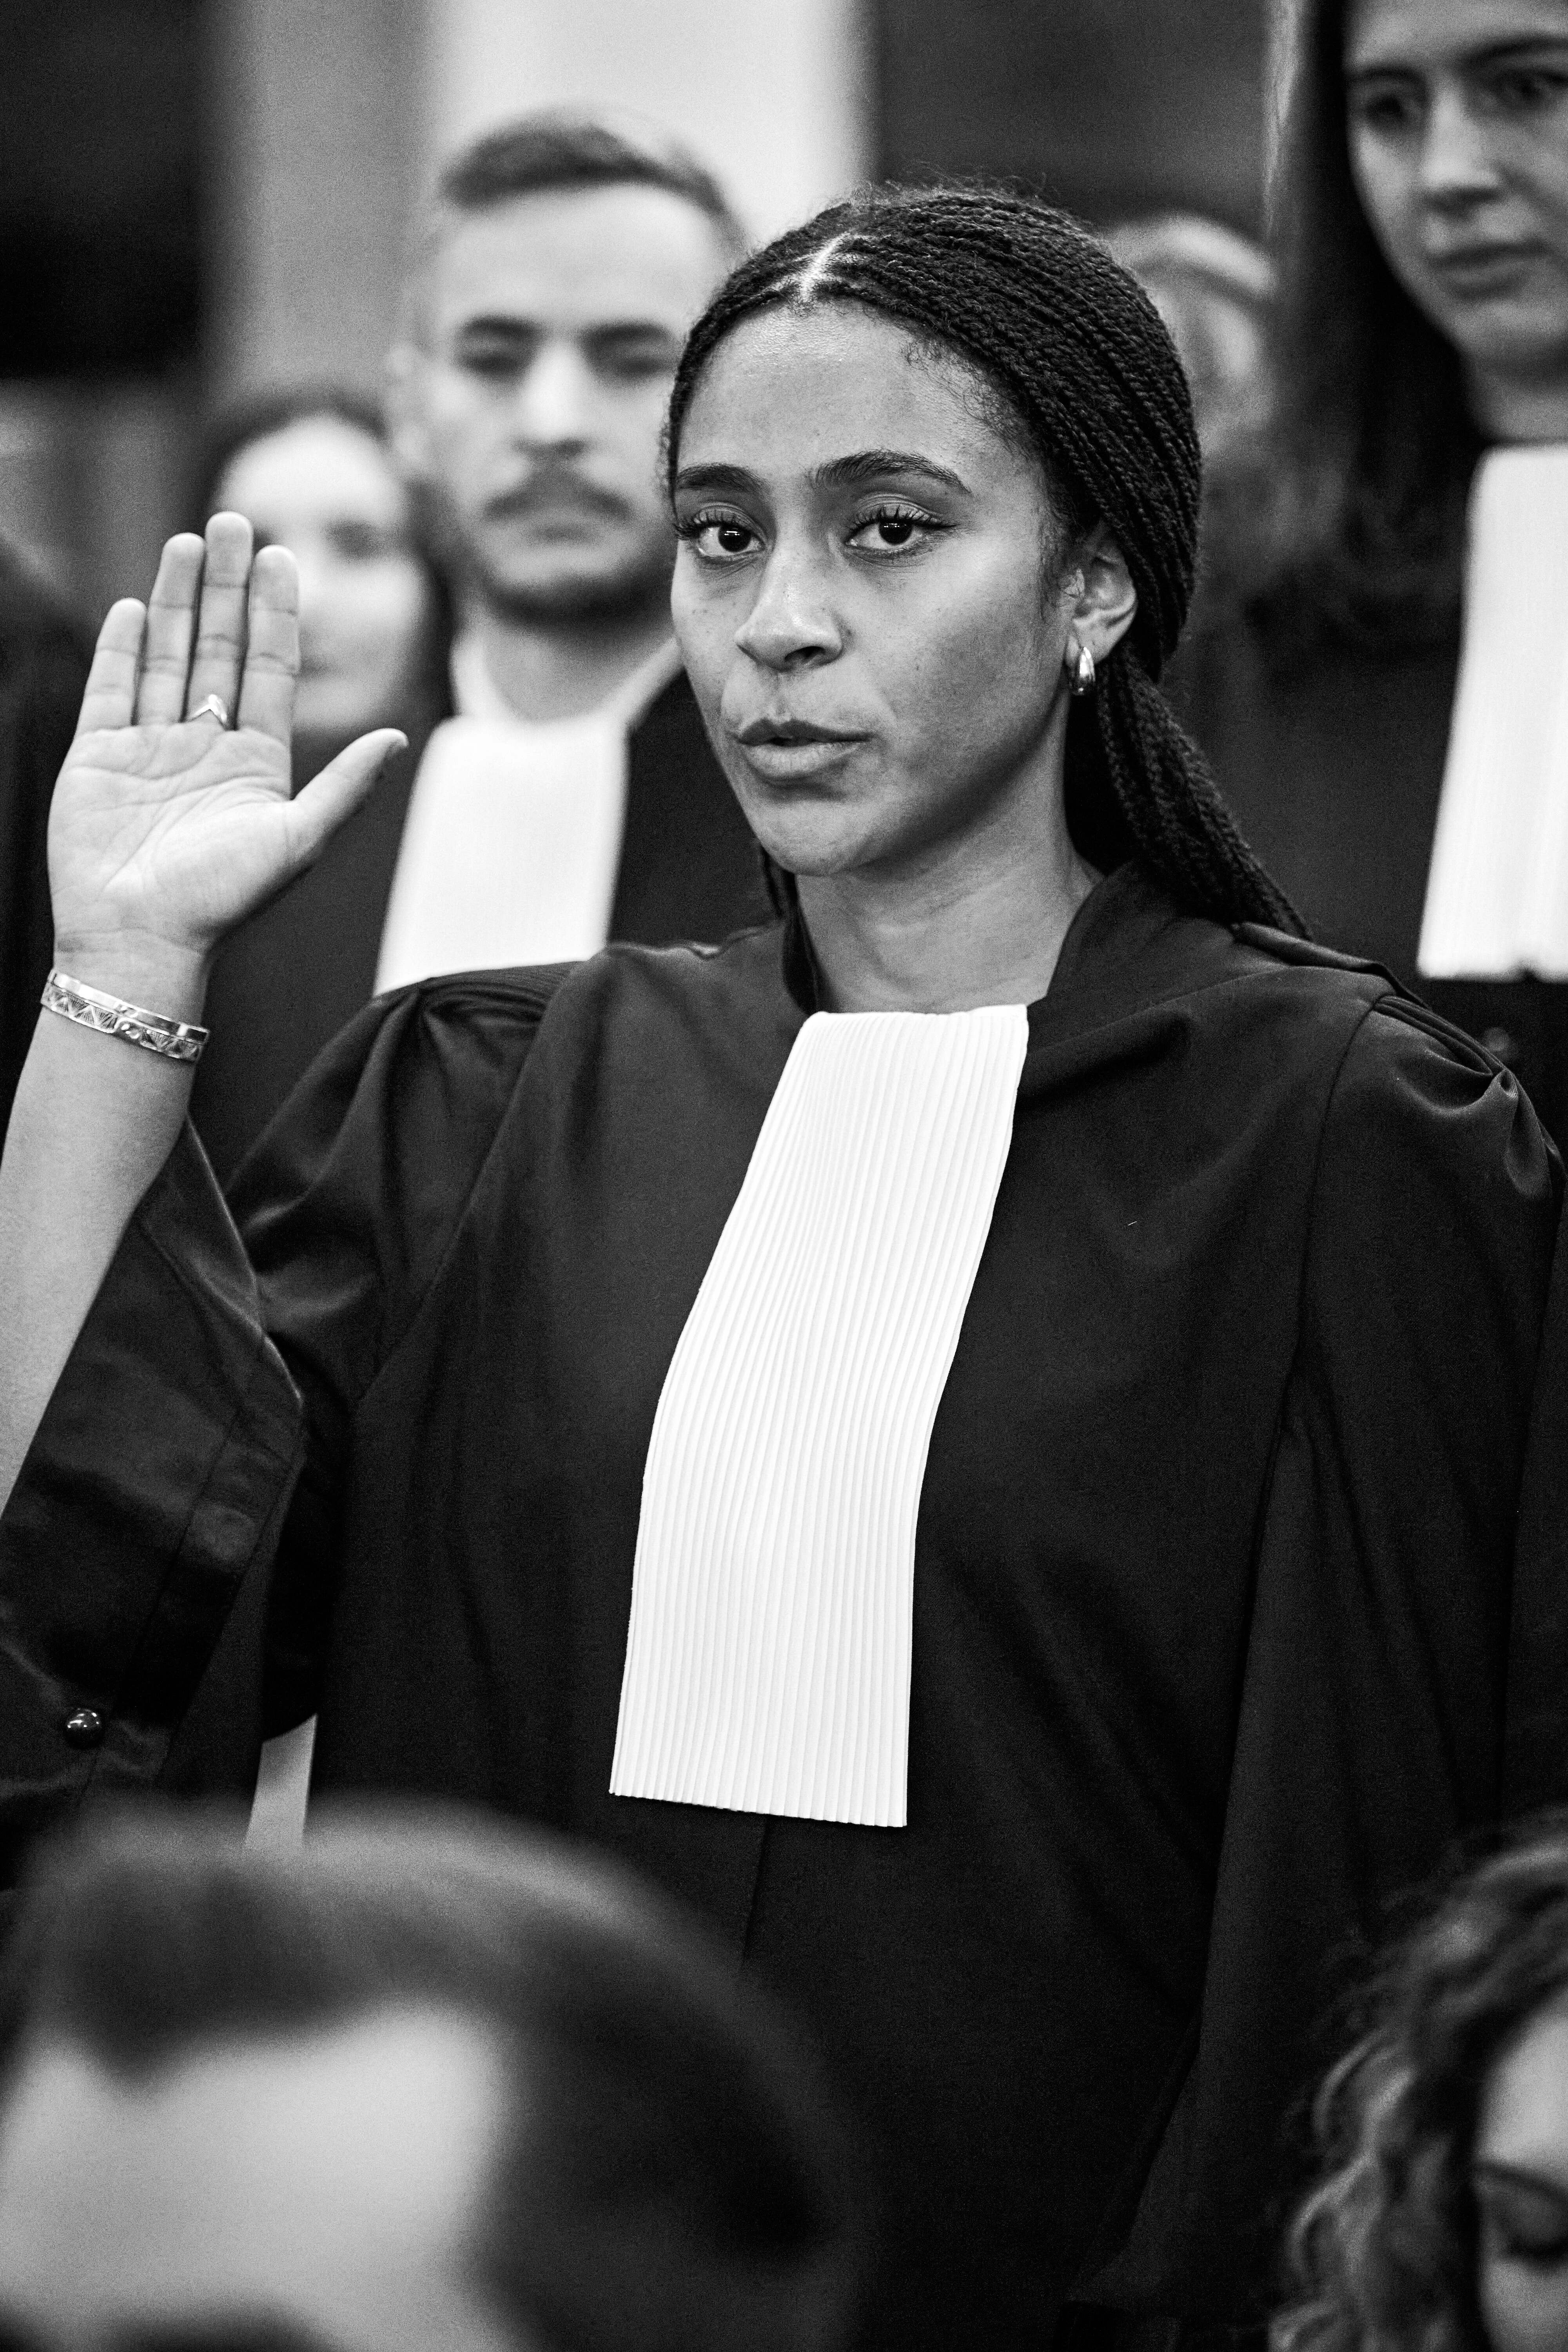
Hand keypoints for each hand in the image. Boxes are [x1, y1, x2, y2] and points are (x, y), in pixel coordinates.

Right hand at [48, 513, 405, 1005]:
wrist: (142, 940)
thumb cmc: (223, 900)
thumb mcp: (299, 840)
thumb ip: (347, 787)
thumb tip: (400, 735)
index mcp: (254, 762)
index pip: (269, 668)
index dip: (275, 612)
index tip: (284, 556)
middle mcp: (203, 747)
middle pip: (218, 649)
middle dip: (227, 586)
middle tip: (236, 520)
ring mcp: (148, 749)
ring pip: (167, 656)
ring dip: (179, 599)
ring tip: (190, 542)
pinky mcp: (97, 757)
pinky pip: (111, 690)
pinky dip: (123, 648)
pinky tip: (136, 606)